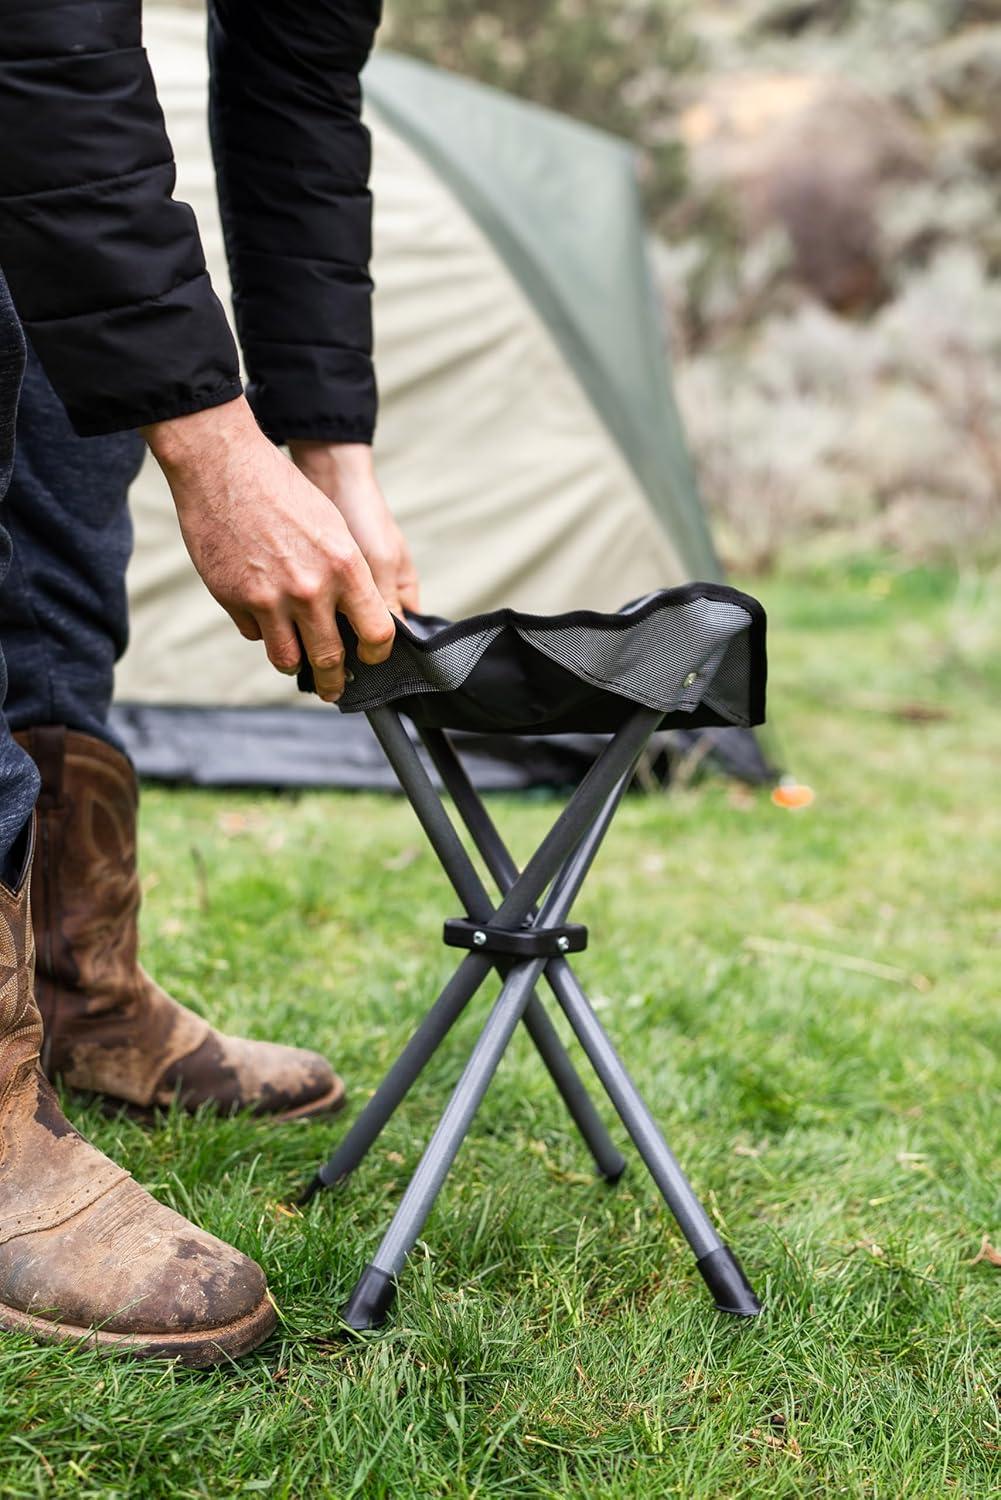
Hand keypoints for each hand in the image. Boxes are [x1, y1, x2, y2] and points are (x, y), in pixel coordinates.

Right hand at [142, 397, 393, 701]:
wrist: (223, 467)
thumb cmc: (283, 491)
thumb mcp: (332, 527)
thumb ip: (347, 575)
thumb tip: (360, 617)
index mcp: (344, 566)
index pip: (376, 632)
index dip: (377, 653)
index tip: (371, 658)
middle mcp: (310, 588)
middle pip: (329, 658)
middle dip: (335, 680)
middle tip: (334, 688)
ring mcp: (269, 598)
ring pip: (287, 659)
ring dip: (294, 663)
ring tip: (297, 660)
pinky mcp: (234, 599)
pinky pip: (254, 634)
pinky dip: (261, 629)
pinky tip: (261, 609)